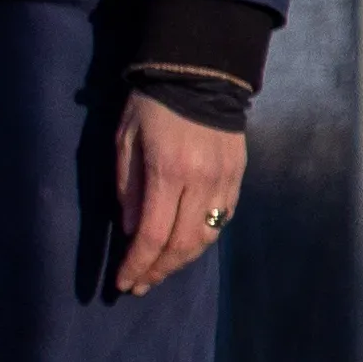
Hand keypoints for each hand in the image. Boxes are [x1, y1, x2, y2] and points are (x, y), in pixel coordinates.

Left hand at [110, 91, 248, 299]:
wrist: (201, 76)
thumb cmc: (151, 106)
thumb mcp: (125, 140)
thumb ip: (127, 187)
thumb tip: (130, 231)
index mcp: (167, 172)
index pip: (152, 234)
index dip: (137, 264)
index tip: (123, 283)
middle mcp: (200, 182)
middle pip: (182, 243)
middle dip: (159, 270)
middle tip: (140, 285)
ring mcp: (224, 181)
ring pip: (207, 236)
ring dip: (182, 260)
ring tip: (160, 271)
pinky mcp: (239, 177)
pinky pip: (222, 219)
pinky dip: (203, 239)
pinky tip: (186, 246)